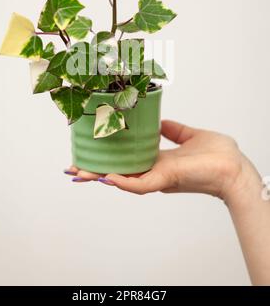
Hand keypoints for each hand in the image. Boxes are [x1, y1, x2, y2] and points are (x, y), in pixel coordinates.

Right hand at [65, 120, 255, 201]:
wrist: (235, 167)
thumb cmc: (218, 154)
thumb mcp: (189, 135)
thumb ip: (173, 130)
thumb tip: (159, 121)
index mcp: (157, 161)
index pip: (125, 162)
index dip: (105, 160)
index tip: (85, 155)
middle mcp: (153, 171)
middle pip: (118, 173)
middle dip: (94, 172)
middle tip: (71, 168)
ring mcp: (158, 177)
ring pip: (123, 180)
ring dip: (99, 177)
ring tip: (78, 173)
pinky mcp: (167, 179)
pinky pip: (140, 184)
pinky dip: (123, 182)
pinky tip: (106, 177)